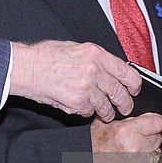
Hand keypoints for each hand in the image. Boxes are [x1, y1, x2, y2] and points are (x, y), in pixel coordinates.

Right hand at [9, 41, 139, 120]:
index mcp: (97, 55)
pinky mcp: (77, 103)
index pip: (127, 72)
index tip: (134, 89)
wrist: (27, 68)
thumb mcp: (76, 48)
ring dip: (107, 112)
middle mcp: (95, 71)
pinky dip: (87, 111)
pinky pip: (89, 111)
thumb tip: (110, 70)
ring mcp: (86, 88)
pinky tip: (81, 106)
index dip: (134, 84)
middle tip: (125, 107)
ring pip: (107, 106)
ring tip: (105, 113)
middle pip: (120, 93)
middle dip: (125, 104)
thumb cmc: (46, 56)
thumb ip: (96, 59)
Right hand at [89, 114, 161, 162]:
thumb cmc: (93, 149)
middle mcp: (136, 148)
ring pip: (158, 153)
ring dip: (150, 152)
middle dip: (149, 137)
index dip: (154, 122)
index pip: (158, 122)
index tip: (152, 125)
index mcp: (127, 131)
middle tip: (135, 140)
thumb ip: (122, 115)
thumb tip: (137, 109)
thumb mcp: (101, 124)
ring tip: (134, 153)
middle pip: (158, 137)